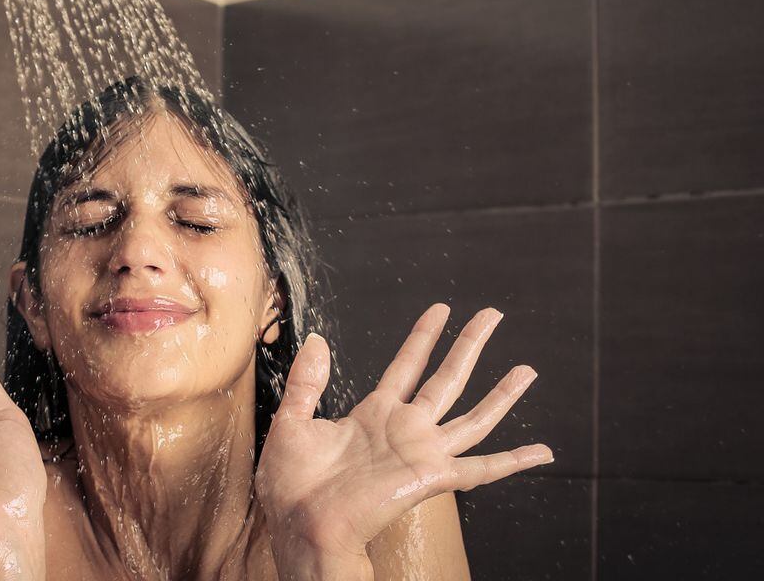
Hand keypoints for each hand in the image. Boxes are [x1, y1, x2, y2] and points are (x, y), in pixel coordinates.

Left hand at [255, 304, 552, 572]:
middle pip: (447, 378)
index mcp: (373, 415)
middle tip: (492, 315)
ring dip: (502, 394)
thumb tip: (317, 341)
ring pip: (473, 417)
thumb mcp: (292, 421)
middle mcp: (404, 430)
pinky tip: (541, 451)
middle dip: (470, 345)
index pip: (406, 366)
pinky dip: (514, 462)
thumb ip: (306, 382)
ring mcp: (421, 452)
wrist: (301, 522)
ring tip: (527, 370)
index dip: (424, 337)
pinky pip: (482, 469)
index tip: (441, 310)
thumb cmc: (291, 486)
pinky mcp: (431, 477)